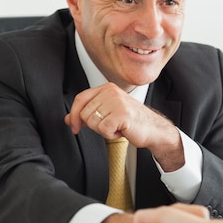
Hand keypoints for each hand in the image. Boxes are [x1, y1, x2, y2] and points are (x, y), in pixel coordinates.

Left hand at [64, 84, 183, 170]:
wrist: (154, 129)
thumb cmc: (132, 121)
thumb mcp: (107, 114)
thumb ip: (88, 114)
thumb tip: (69, 119)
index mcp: (107, 88)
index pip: (80, 99)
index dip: (74, 115)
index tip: (74, 126)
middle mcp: (111, 92)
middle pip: (85, 113)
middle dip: (95, 125)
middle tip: (111, 125)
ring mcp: (117, 102)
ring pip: (93, 122)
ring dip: (104, 130)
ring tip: (118, 127)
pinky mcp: (122, 114)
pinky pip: (104, 129)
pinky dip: (111, 135)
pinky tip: (122, 130)